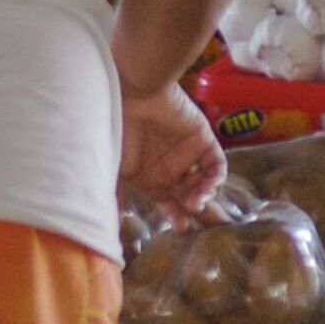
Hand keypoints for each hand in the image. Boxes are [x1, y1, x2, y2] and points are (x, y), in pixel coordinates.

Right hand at [118, 82, 224, 221]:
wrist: (131, 93)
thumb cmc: (116, 130)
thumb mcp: (112, 169)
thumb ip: (116, 198)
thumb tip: (108, 228)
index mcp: (149, 177)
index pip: (169, 205)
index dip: (177, 218)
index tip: (181, 229)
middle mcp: (169, 168)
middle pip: (191, 197)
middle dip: (201, 215)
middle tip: (208, 229)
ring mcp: (187, 154)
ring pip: (205, 183)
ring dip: (204, 197)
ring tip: (195, 204)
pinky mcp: (202, 140)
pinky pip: (216, 165)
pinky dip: (215, 179)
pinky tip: (206, 189)